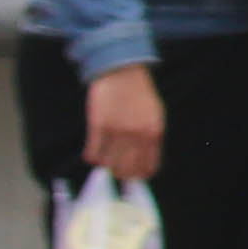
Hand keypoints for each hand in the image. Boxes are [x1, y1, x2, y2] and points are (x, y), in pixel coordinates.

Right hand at [84, 65, 163, 186]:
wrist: (122, 71)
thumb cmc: (140, 92)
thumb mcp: (155, 114)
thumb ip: (151, 136)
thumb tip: (146, 160)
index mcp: (154, 132)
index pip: (149, 165)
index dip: (140, 175)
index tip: (135, 178)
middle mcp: (136, 135)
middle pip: (127, 169)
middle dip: (122, 175)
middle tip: (117, 173)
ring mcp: (117, 131)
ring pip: (109, 164)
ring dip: (107, 166)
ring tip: (105, 162)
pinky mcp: (98, 126)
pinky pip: (93, 152)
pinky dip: (92, 157)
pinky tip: (93, 155)